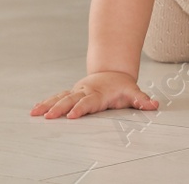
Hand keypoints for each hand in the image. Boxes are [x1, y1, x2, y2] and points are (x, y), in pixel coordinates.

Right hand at [31, 71, 158, 119]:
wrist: (113, 71)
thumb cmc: (122, 86)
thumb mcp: (133, 92)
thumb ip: (141, 100)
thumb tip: (154, 105)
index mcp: (98, 94)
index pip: (88, 102)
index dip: (81, 108)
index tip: (72, 115)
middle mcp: (84, 92)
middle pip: (70, 100)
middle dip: (59, 108)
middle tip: (49, 117)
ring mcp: (76, 91)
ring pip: (60, 97)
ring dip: (48, 105)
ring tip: (35, 113)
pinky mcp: (71, 93)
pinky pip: (57, 97)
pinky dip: (46, 103)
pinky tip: (35, 110)